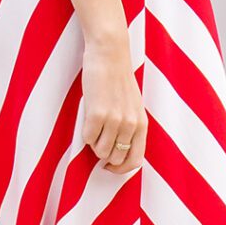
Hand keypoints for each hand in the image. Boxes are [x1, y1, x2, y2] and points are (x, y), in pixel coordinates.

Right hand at [79, 34, 146, 176]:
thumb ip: (130, 127)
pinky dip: (84, 134)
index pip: (136, 160)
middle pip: (115, 159)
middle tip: (97, 140)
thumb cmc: (118, 79)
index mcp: (142, 124)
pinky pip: (87, 138)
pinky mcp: (97, 114)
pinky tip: (87, 119)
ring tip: (92, 127)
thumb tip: (117, 150)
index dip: (121, 169)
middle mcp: (130, 125)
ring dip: (93, 144)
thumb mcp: (133, 106)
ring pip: (100, 151)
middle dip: (104, 154)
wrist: (110, 55)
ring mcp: (114, 120)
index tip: (109, 166)